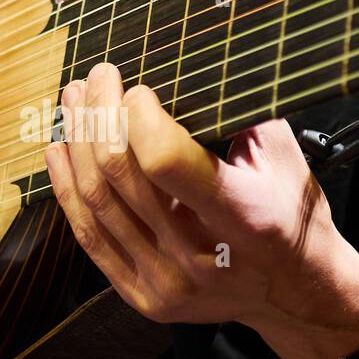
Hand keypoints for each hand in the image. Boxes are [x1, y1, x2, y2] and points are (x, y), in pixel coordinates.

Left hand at [45, 63, 358, 358]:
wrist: (298, 294)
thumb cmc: (292, 214)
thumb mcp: (283, 158)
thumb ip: (240, 113)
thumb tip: (192, 61)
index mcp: (243, 216)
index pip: (166, 160)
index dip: (140, 117)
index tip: (139, 88)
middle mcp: (200, 256)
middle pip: (121, 175)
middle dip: (100, 114)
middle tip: (97, 78)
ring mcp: (168, 282)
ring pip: (98, 202)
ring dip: (78, 143)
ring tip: (75, 103)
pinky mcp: (145, 297)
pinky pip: (90, 237)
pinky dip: (67, 189)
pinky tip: (61, 151)